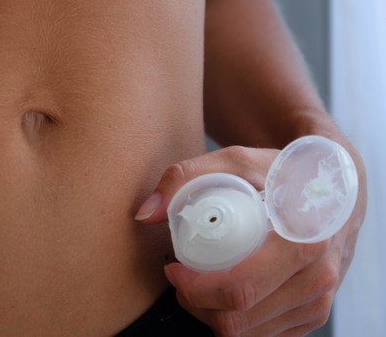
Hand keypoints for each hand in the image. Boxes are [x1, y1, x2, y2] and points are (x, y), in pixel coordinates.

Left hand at [135, 145, 364, 335]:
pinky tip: (226, 294)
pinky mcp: (314, 316)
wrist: (334, 186)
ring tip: (201, 283)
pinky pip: (264, 336)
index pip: (238, 287)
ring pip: (248, 334)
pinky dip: (237, 321)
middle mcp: (318, 277)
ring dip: (213, 315)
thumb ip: (183, 178)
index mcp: (303, 240)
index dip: (194, 288)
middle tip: (181, 278)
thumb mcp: (234, 161)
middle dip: (196, 304)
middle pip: (238, 319)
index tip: (173, 269)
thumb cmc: (281, 173)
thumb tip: (145, 215)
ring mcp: (319, 302)